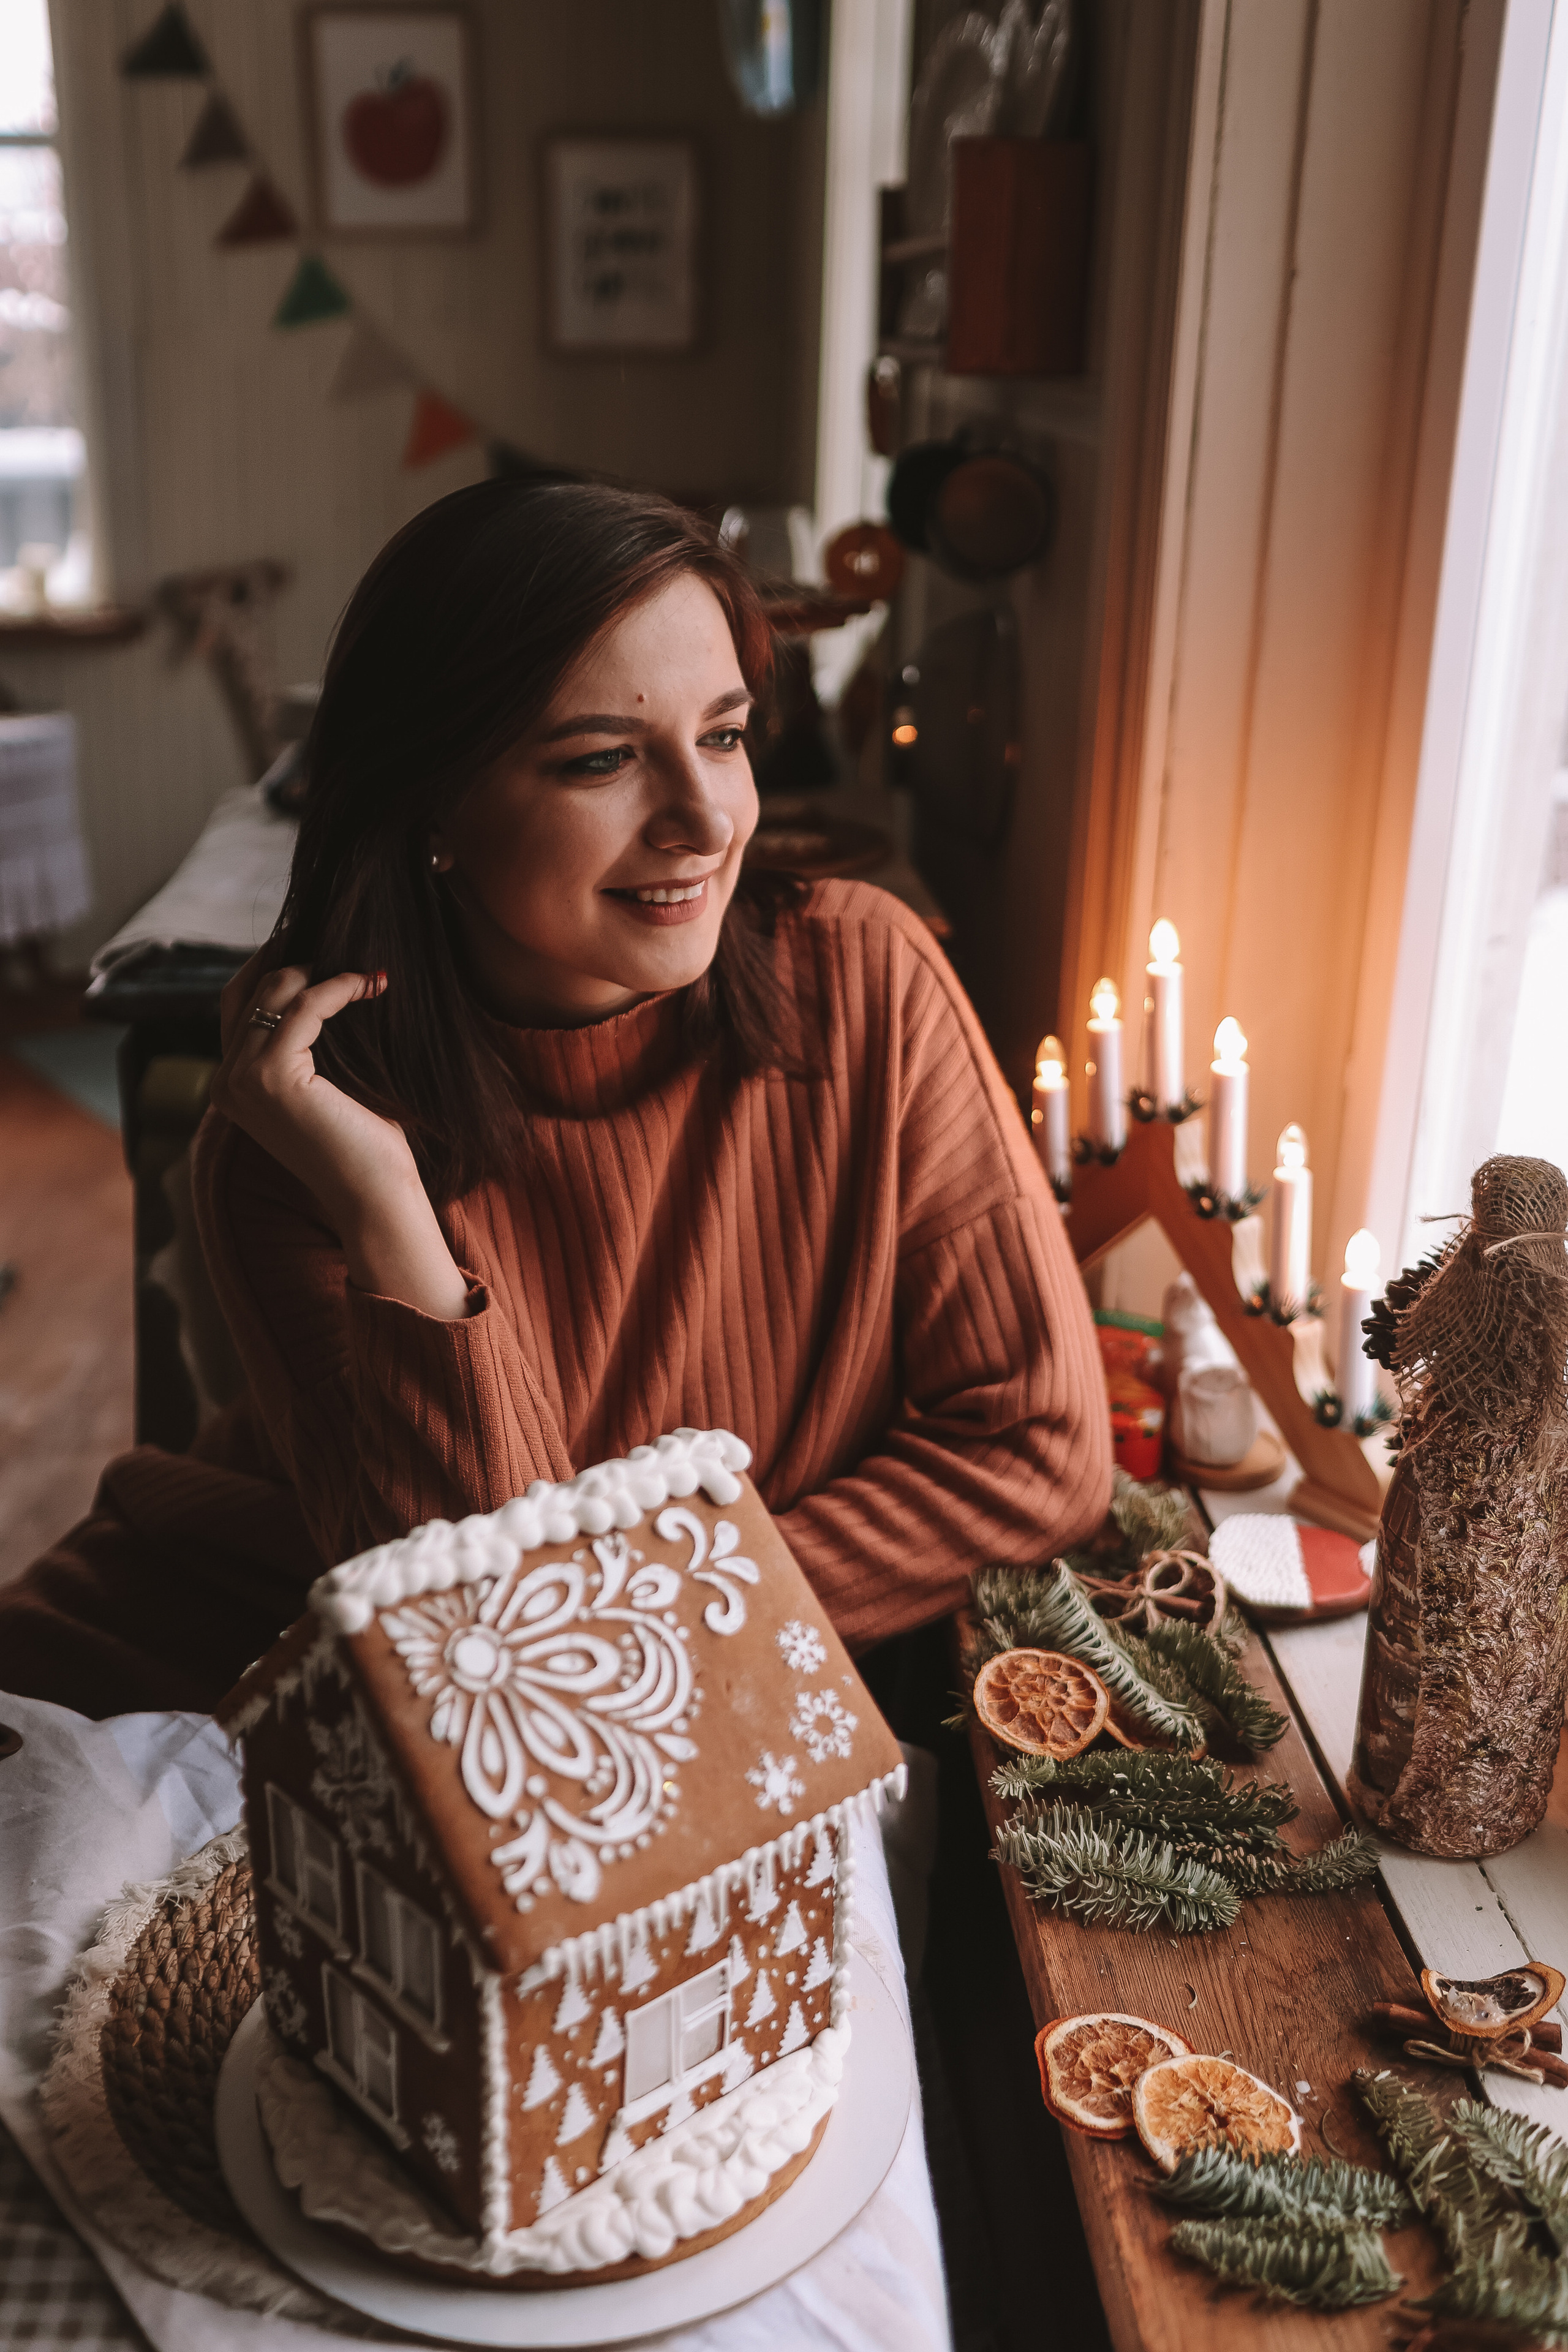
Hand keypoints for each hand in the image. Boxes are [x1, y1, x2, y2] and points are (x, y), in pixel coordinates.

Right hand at [211, 954, 470, 1318]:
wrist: (374, 1199)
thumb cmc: (365, 1150)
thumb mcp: (331, 1087)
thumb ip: (314, 1047)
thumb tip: (328, 984)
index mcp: (233, 1087)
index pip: (239, 1006)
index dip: (273, 969)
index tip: (320, 948)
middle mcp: (227, 1083)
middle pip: (246, 990)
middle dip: (288, 957)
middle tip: (336, 938)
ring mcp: (241, 1080)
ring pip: (272, 993)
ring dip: (320, 971)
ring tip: (365, 969)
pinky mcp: (271, 1077)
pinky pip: (302, 1008)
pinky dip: (338, 988)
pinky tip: (371, 985)